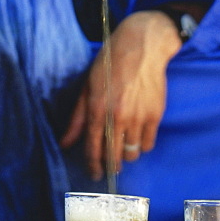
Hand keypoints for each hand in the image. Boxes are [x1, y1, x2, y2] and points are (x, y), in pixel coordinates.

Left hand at [60, 11, 181, 180]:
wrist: (141, 47)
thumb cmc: (110, 63)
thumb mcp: (87, 87)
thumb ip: (77, 119)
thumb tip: (64, 143)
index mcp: (97, 109)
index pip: (92, 148)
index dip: (92, 165)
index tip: (94, 173)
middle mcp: (118, 116)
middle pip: (113, 157)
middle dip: (110, 166)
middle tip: (110, 167)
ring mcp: (138, 117)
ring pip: (132, 153)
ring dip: (126, 155)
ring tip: (123, 146)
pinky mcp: (155, 115)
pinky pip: (148, 144)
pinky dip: (142, 145)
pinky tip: (137, 136)